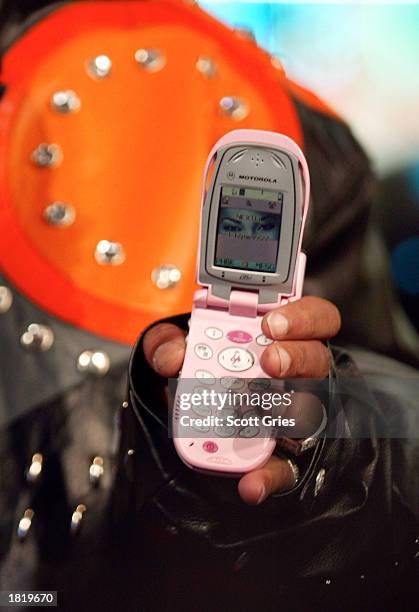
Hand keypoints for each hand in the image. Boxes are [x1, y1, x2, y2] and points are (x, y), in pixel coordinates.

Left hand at [143, 296, 340, 504]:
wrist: (185, 416)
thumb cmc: (194, 370)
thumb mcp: (174, 348)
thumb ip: (167, 343)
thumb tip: (173, 356)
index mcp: (278, 339)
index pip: (314, 320)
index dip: (302, 318)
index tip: (272, 324)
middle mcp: (295, 375)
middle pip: (318, 360)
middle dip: (297, 358)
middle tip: (269, 362)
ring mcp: (291, 415)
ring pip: (311, 411)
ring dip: (291, 410)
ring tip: (262, 410)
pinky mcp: (281, 456)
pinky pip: (287, 469)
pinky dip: (269, 476)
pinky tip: (250, 483)